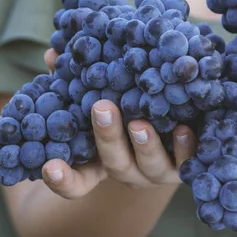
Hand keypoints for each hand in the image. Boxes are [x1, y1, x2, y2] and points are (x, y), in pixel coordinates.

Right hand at [40, 49, 196, 198]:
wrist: (185, 119)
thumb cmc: (131, 105)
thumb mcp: (104, 95)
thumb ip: (78, 82)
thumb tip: (51, 54)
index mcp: (103, 161)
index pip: (76, 181)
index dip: (62, 178)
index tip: (49, 166)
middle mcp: (130, 170)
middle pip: (115, 163)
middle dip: (108, 137)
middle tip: (102, 108)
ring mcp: (159, 171)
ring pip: (150, 166)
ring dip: (144, 145)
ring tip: (140, 123)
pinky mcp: (187, 164)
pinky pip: (187, 162)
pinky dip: (183, 147)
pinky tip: (182, 129)